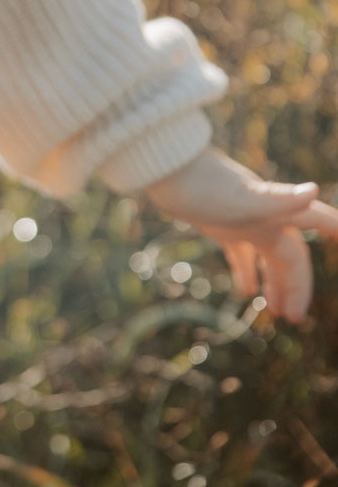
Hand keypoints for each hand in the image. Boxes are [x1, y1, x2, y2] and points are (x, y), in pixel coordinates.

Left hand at [142, 145, 337, 322]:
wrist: (165, 168)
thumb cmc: (205, 181)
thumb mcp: (244, 199)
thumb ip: (279, 199)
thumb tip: (313, 190)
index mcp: (277, 210)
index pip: (317, 221)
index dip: (336, 228)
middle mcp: (266, 215)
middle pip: (291, 256)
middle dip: (298, 285)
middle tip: (295, 318)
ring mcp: (243, 219)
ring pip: (268, 257)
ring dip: (275, 283)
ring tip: (277, 314)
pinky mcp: (220, 223)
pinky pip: (241, 252)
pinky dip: (247, 270)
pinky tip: (246, 291)